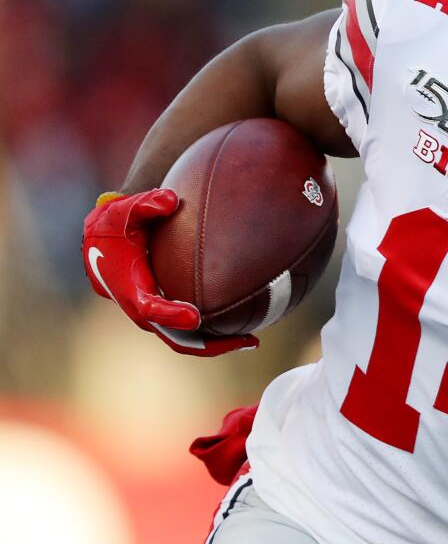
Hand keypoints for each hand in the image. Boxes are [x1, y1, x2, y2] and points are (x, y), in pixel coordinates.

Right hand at [82, 190, 257, 356]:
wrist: (100, 242)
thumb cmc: (116, 224)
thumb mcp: (126, 210)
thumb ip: (146, 203)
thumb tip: (170, 199)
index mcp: (129, 287)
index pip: (149, 307)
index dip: (170, 314)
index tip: (195, 317)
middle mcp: (140, 307)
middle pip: (174, 337)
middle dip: (208, 344)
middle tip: (246, 340)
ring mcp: (152, 315)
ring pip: (183, 340)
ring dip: (215, 344)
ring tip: (252, 341)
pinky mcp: (162, 313)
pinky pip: (187, 332)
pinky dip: (210, 334)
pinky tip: (242, 329)